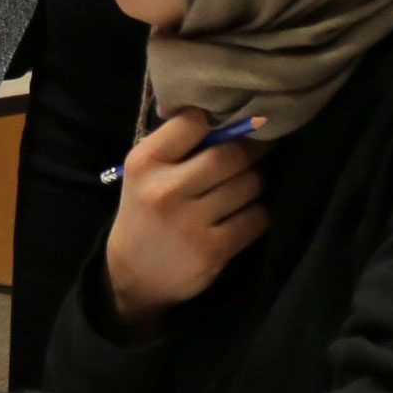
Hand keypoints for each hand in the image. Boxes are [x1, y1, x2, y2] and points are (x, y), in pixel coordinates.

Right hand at [103, 109, 268, 332]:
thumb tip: (235, 117)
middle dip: (254, 150)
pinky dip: (257, 213)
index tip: (233, 125)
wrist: (131, 275)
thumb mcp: (146, 172)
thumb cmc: (146, 211)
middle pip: (231, 154)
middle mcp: (164, 190)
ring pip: (250, 185)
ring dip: (255, 183)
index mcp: (145, 162)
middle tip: (261, 149)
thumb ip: (179, 144)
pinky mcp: (212, 250)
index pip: (194, 121)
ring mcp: (189, 223)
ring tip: (246, 186)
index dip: (221, 119)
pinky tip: (243, 216)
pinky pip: (256, 218)